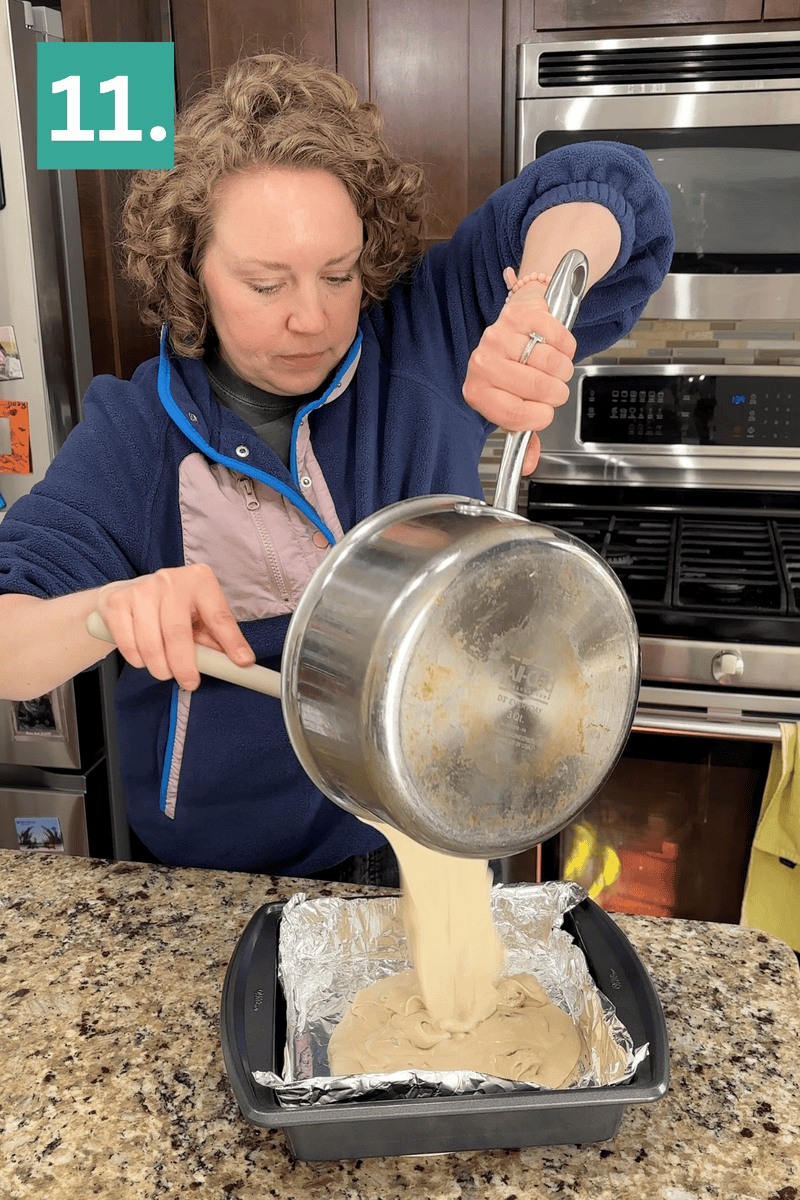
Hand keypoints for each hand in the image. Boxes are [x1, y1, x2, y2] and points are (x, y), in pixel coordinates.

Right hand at [98, 563, 254, 690]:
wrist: (129, 592)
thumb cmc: (174, 609)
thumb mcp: (201, 616)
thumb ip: (218, 638)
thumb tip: (239, 663)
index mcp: (200, 580)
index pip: (219, 616)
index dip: (231, 642)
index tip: (242, 663)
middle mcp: (171, 580)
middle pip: (178, 632)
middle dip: (183, 665)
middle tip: (189, 682)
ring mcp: (142, 589)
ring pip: (151, 642)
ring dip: (159, 667)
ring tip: (165, 672)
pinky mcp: (118, 602)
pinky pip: (128, 643)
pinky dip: (137, 660)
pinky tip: (144, 659)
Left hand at [462, 270, 576, 475]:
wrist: (514, 328)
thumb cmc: (512, 370)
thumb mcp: (513, 405)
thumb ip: (524, 437)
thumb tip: (527, 465)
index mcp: (477, 392)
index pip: (515, 414)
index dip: (539, 417)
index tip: (544, 412)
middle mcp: (482, 363)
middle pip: (540, 388)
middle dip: (556, 393)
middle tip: (551, 388)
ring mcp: (499, 336)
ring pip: (553, 363)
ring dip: (563, 369)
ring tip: (553, 368)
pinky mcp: (519, 315)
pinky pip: (559, 338)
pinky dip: (567, 346)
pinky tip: (555, 348)